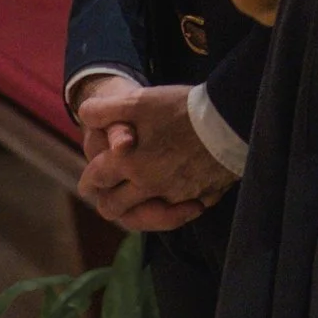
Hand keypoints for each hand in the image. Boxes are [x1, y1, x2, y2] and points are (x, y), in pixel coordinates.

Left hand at [74, 83, 234, 231]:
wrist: (232, 118)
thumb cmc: (183, 108)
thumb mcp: (140, 101)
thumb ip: (104, 109)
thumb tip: (84, 114)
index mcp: (129, 164)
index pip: (95, 180)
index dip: (89, 179)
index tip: (90, 180)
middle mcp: (149, 185)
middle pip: (115, 208)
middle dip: (109, 201)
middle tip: (113, 193)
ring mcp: (178, 195)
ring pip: (149, 216)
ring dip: (142, 211)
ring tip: (146, 200)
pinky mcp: (204, 195)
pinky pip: (185, 210)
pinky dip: (179, 207)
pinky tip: (183, 196)